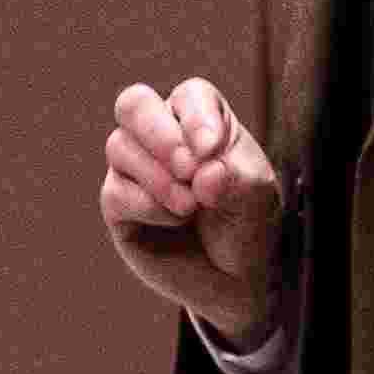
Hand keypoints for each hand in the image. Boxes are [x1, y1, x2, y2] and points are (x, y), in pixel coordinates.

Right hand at [98, 76, 288, 346]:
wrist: (233, 277)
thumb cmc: (247, 223)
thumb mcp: (257, 198)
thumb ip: (235, 179)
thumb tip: (201, 173)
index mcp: (201, 118)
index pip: (188, 96)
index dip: (195, 118)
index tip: (212, 151)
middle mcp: (162, 134)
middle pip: (134, 105)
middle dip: (160, 135)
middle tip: (189, 169)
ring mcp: (134, 167)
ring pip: (120, 147)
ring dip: (159, 178)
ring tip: (191, 207)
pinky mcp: (118, 203)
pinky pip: (117, 192)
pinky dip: (150, 207)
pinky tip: (177, 220)